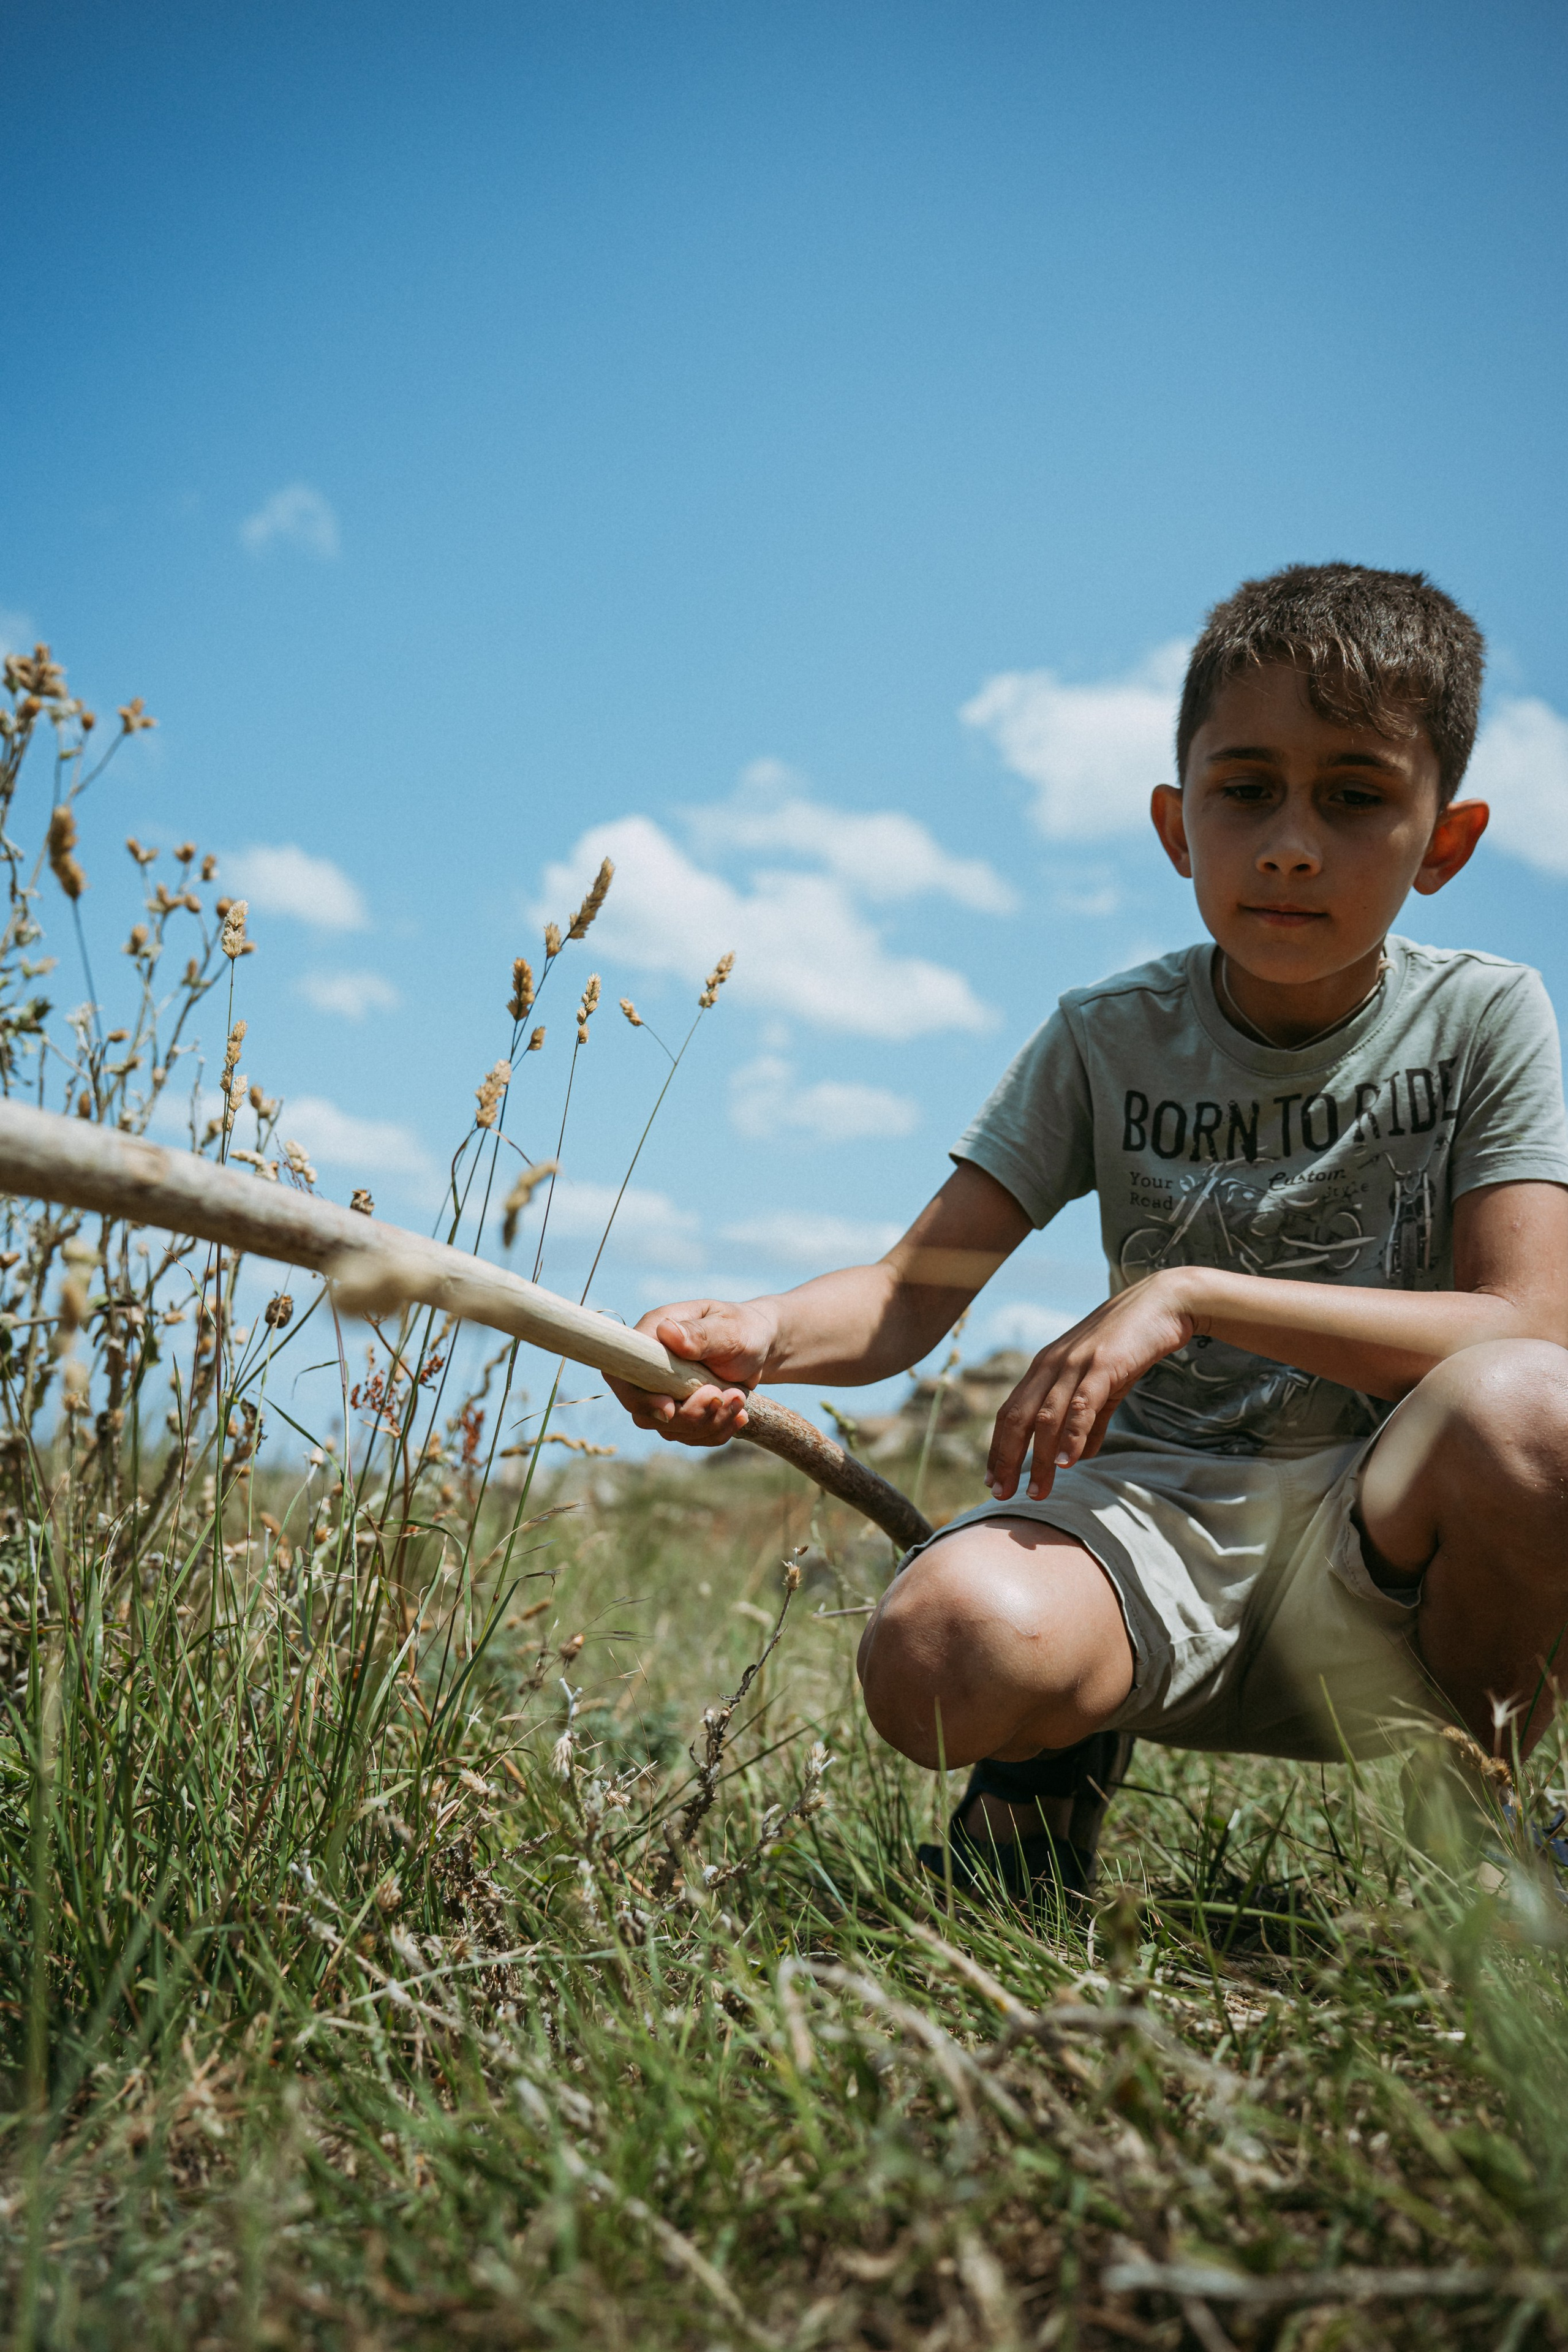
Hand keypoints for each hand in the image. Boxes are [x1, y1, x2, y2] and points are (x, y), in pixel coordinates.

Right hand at [606, 1297, 778, 1446]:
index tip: (671, 1407)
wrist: (759, 1345)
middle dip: (688, 1415)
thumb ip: (699, 1334)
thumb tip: (667, 1332)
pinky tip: (739, 1415)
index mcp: (652, 1335)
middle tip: (725, 1396)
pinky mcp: (680, 1412)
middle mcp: (650, 1367)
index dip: (639, 1398)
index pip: (622, 1373)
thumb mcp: (728, 1328)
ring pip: (669, 1428)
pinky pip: (689, 1435)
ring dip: (708, 1422)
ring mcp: (662, 1393)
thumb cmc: (742, 1328)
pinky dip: (716, 1431)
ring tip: (739, 1399)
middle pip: (644, 1411)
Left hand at [986, 1272, 1195, 1501]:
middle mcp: (1050, 1365)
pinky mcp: (1103, 1364)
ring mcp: (1075, 1363)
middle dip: (1006, 1459)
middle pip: (1016, 1417)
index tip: (993, 1482)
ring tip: (1037, 1492)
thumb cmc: (1129, 1345)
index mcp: (1044, 1368)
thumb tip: (1077, 1458)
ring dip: (1039, 1458)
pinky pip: (1081, 1403)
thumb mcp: (1103, 1384)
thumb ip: (1090, 1421)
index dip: (998, 1449)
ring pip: (1046, 1417)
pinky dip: (1072, 1434)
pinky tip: (1068, 1462)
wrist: (1162, 1303)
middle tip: (1002, 1495)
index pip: (1009, 1413)